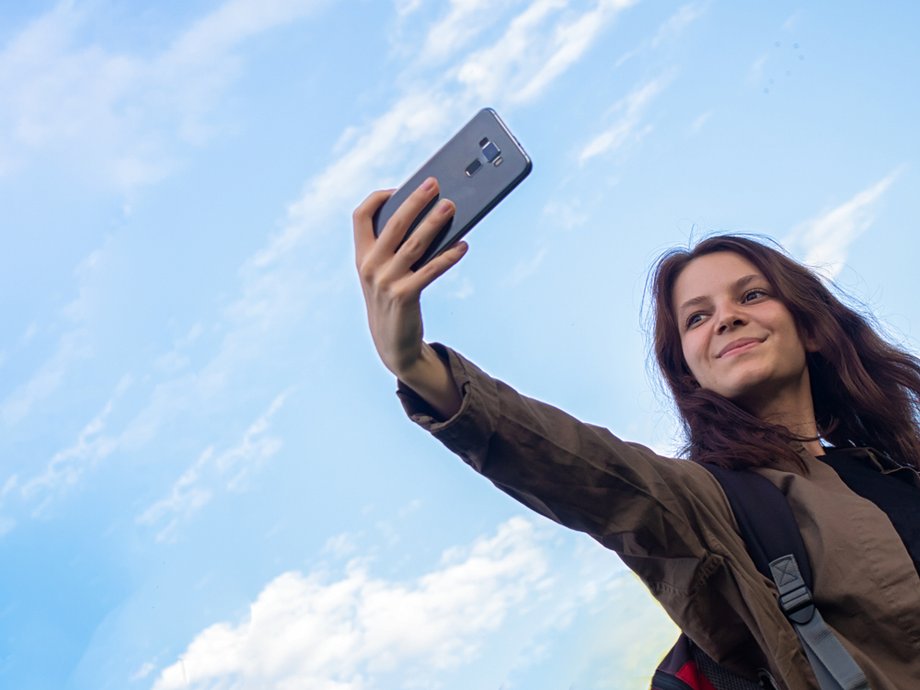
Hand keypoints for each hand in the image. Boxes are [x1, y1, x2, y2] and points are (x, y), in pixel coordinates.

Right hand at [353, 177, 467, 378]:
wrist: (391, 343)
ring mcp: (386, 282)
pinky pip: (431, 269)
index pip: (359, 217)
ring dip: (435, 222)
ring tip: (451, 206)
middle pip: (394, 224)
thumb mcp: (384, 273)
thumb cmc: (393, 299)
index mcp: (361, 256)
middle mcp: (370, 266)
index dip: (377, 199)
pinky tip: (463, 245)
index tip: (398, 189)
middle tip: (434, 183)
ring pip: (415, 243)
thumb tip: (431, 217)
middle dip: (415, 200)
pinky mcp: (405, 296)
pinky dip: (449, 256)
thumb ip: (396, 248)